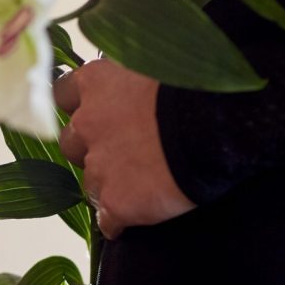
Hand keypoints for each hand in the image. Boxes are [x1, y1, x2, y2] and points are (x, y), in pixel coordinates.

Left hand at [54, 59, 194, 238]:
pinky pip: (107, 220)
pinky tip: (138, 218)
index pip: (64, 94)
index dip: (80, 107)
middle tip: (126, 152)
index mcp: (97, 83)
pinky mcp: (116, 203)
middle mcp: (88, 124)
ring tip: (142, 186)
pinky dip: (119, 221)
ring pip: (90, 184)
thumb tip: (138, 84)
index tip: (96, 112)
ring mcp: (99, 166)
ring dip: (108, 186)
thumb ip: (135, 76)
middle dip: (91, 149)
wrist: (220, 125)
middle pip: (71, 143)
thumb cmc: (200, 84)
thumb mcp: (160, 64)